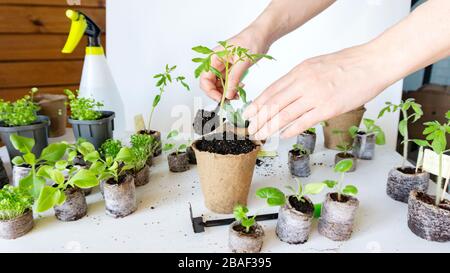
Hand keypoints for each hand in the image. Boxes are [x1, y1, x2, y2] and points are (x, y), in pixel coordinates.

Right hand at [199, 27, 270, 101]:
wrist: (262, 35)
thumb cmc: (251, 40)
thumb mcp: (242, 61)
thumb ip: (234, 79)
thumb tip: (227, 94)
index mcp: (214, 57)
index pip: (205, 78)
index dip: (210, 91)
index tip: (221, 99)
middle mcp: (216, 63)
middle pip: (210, 84)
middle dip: (219, 93)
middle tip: (230, 99)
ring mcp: (223, 67)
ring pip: (219, 85)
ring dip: (227, 92)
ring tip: (237, 95)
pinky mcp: (230, 70)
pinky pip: (227, 83)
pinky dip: (232, 88)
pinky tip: (240, 89)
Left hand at [243, 44, 388, 138]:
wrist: (373, 63)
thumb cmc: (348, 63)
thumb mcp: (317, 64)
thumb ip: (300, 77)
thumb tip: (286, 91)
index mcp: (300, 71)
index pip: (271, 90)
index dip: (257, 104)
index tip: (248, 114)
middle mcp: (303, 83)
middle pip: (273, 104)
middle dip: (259, 119)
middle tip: (250, 129)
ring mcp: (315, 96)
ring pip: (284, 115)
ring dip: (270, 128)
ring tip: (260, 136)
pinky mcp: (328, 108)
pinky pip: (303, 122)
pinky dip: (290, 130)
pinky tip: (282, 136)